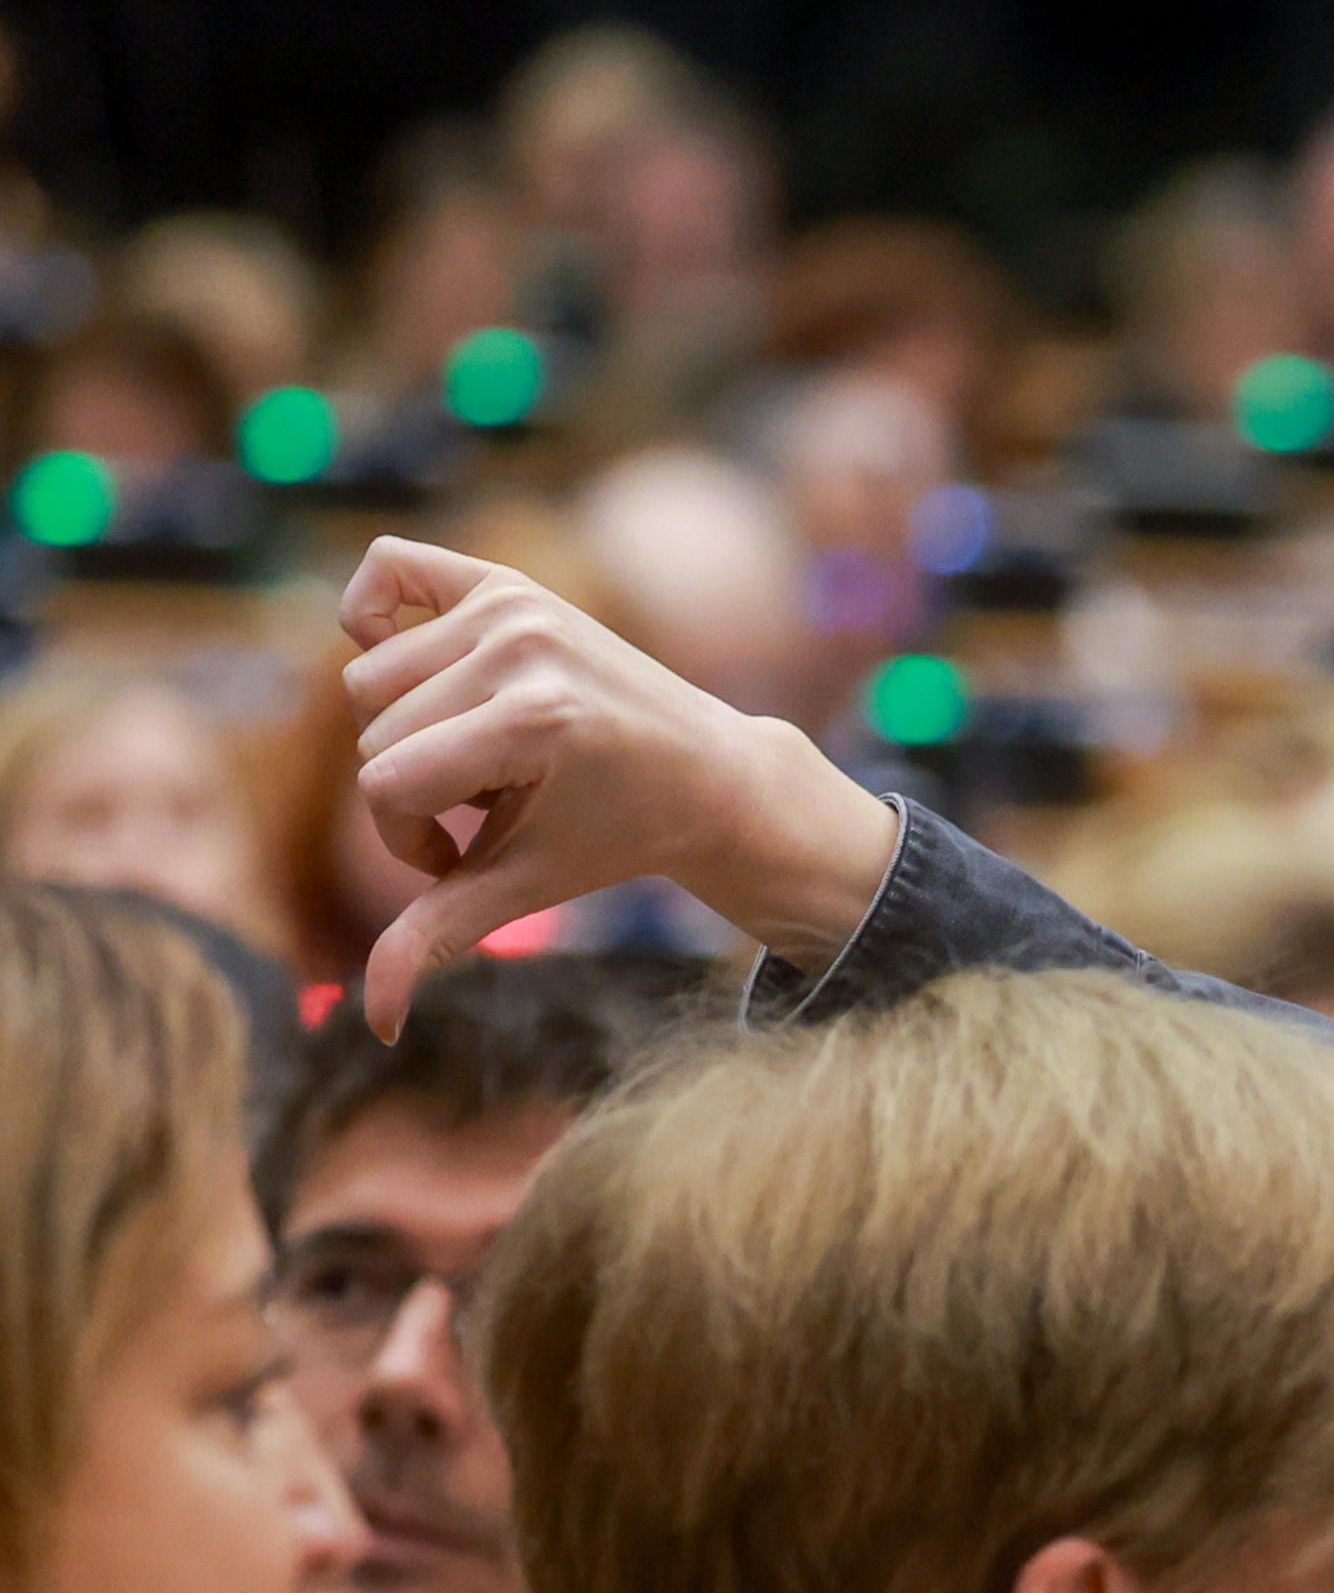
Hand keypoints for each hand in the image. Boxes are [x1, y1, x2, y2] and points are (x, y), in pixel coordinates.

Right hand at [335, 537, 907, 1034]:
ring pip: (366, 674)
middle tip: (493, 799)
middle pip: (370, 731)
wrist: (707, 770)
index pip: (384, 783)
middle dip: (414, 786)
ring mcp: (516, 606)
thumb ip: (437, 937)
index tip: (468, 851)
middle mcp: (522, 649)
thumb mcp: (525, 886)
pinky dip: (376, 610)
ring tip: (490, 751)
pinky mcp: (507, 580)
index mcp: (534, 721)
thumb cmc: (614, 833)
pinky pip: (388, 568)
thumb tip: (374, 1024)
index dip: (410, 836)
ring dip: (412, 726)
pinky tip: (428, 664)